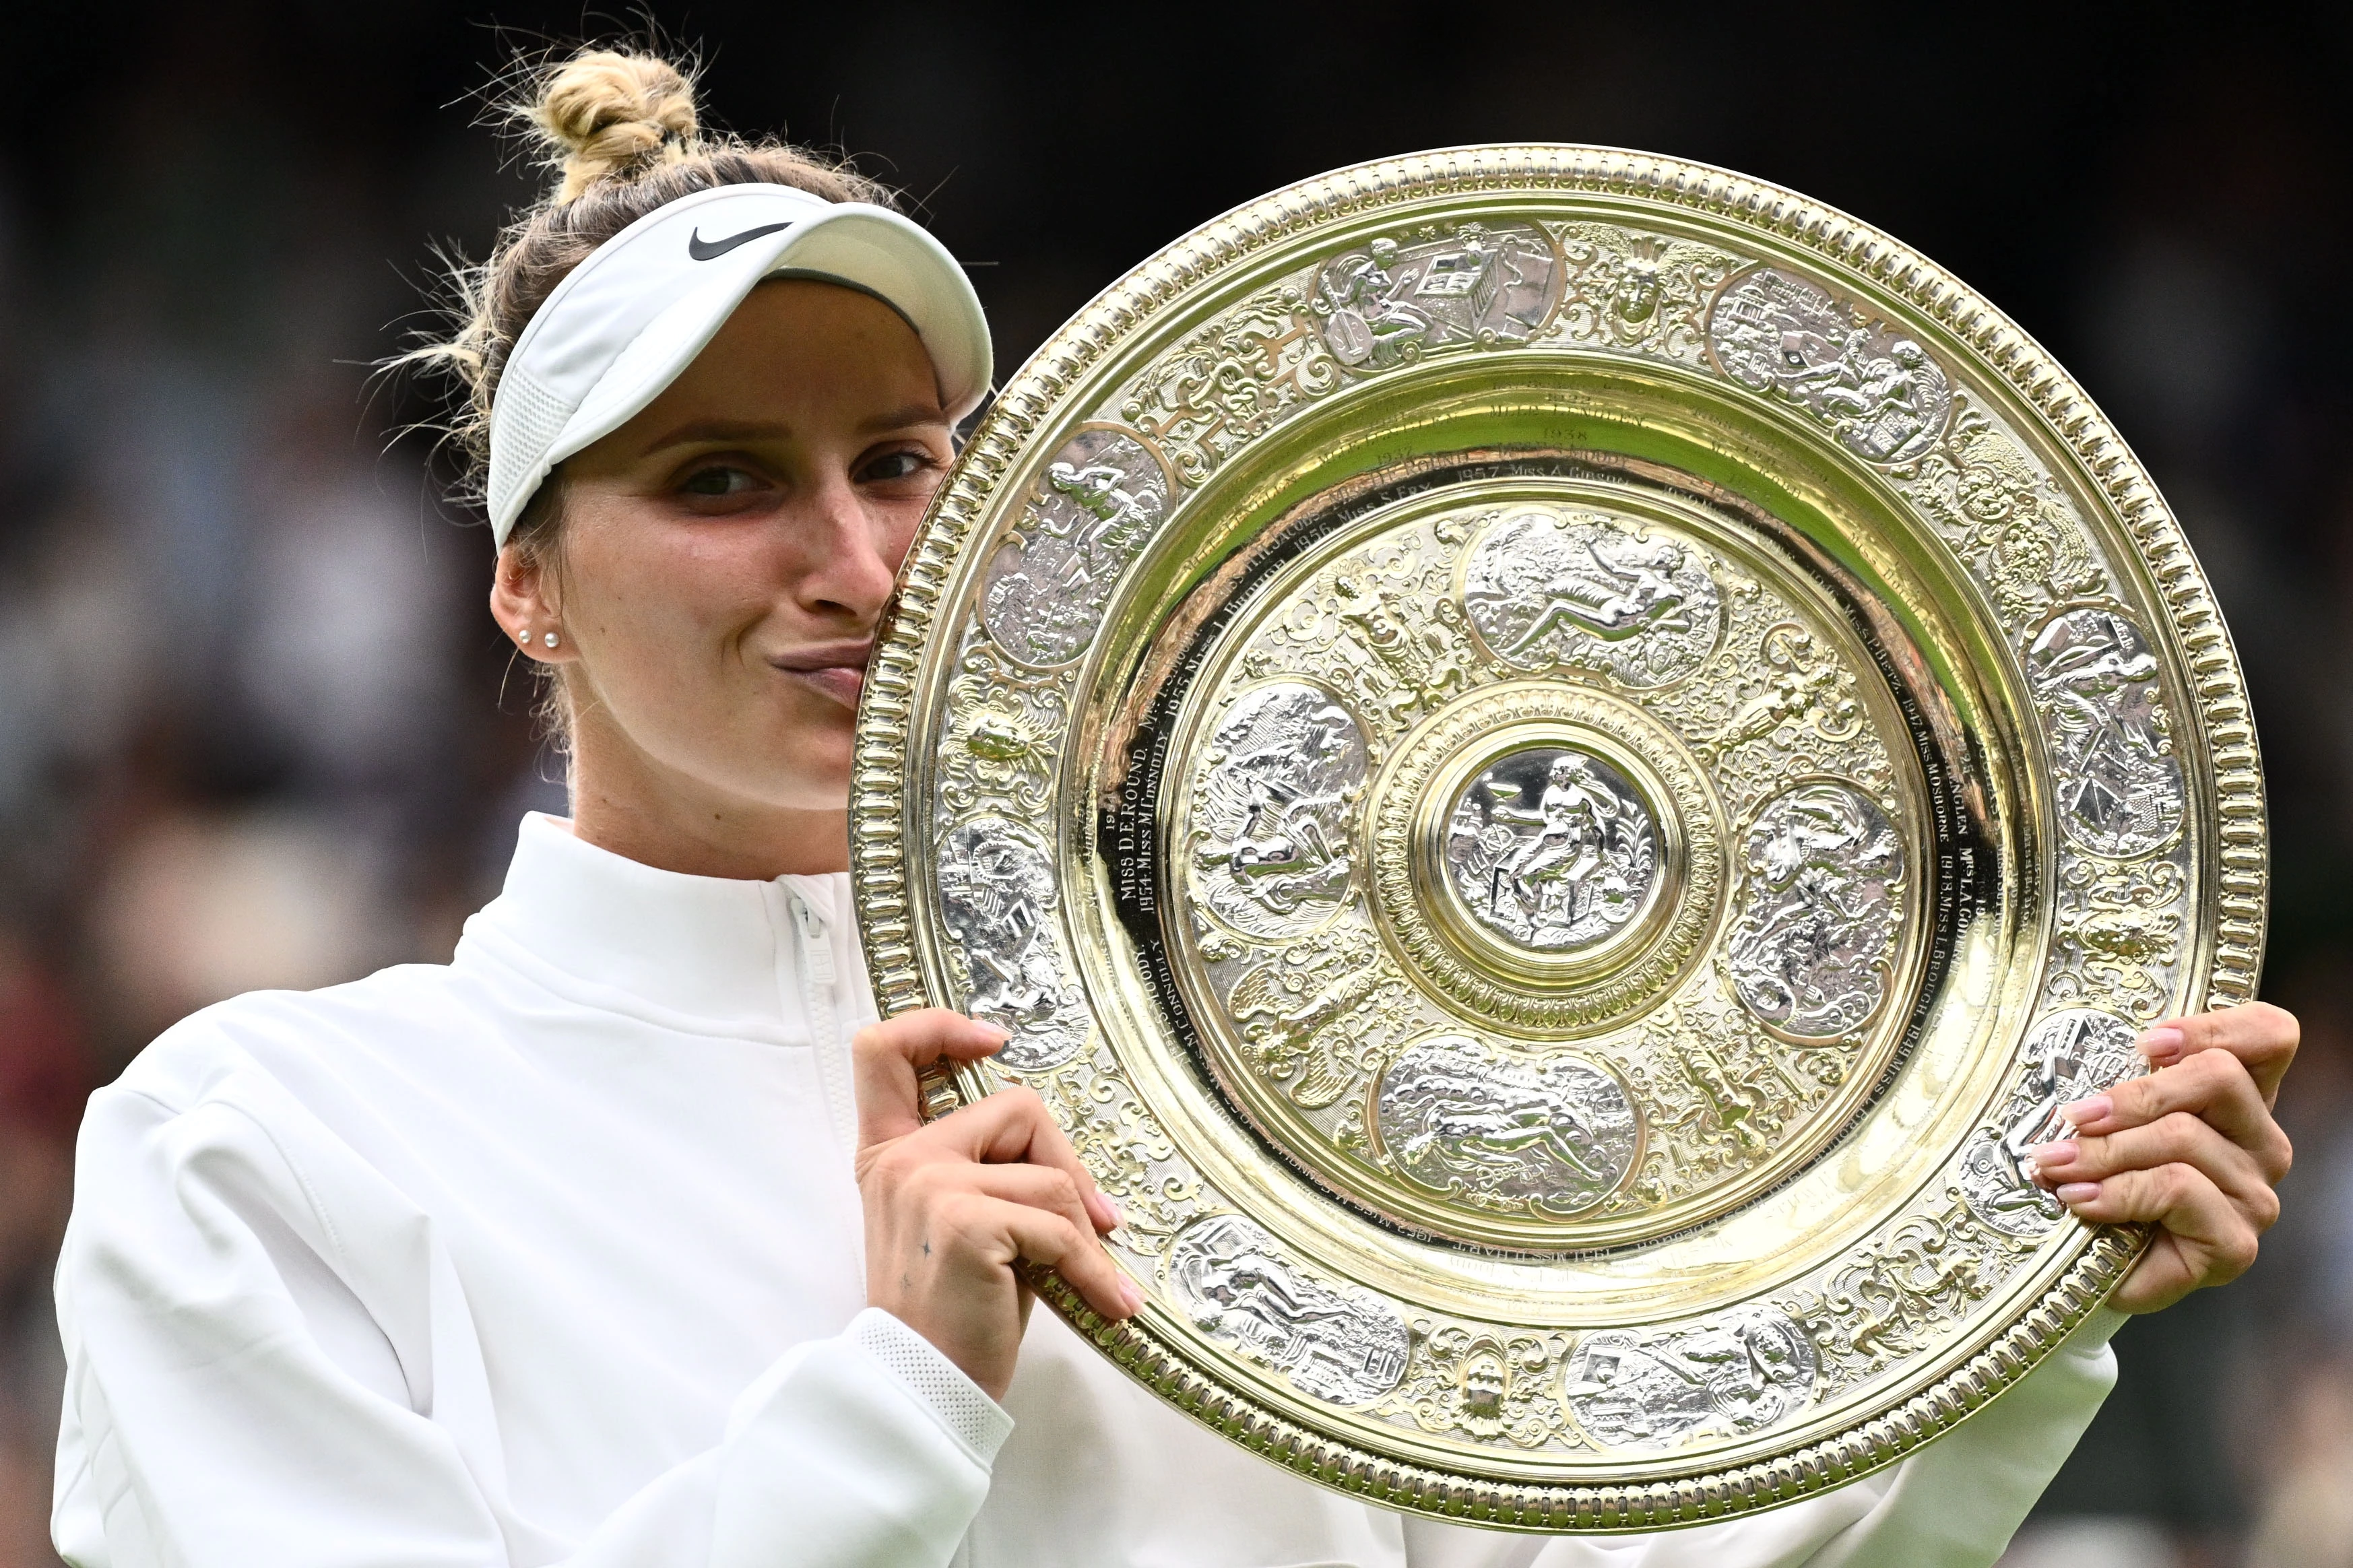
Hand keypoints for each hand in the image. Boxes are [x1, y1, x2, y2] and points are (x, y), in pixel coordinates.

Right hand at [853, 1009, 1138, 1398]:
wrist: (925, 1389)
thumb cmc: (951, 1313)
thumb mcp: (957, 1225)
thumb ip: (984, 1173)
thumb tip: (1067, 1165)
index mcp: (889, 1154)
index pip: (884, 1050)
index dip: (939, 1027)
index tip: (993, 1042)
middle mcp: (902, 1159)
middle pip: (1015, 1107)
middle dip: (1067, 1164)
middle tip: (1095, 1221)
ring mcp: (929, 1183)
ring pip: (1047, 1173)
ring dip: (1084, 1233)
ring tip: (1093, 1280)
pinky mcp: (965, 1220)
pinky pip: (1058, 1225)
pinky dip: (1091, 1269)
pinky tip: (1104, 1303)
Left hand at [2029, 1002, 2297, 1312]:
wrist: (2092, 1264)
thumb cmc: (2103, 1180)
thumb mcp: (2110, 1119)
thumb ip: (2121, 1084)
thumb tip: (2088, 1078)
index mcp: (2241, 1100)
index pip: (2270, 1037)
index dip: (2213, 1027)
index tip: (2146, 1045)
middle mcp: (2261, 1143)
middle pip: (2218, 1078)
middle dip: (2133, 1095)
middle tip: (2074, 1117)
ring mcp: (2255, 1196)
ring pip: (2184, 1136)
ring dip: (2107, 1150)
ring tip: (2058, 1165)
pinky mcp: (2236, 1244)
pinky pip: (2177, 1189)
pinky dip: (2117, 1191)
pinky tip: (2081, 1200)